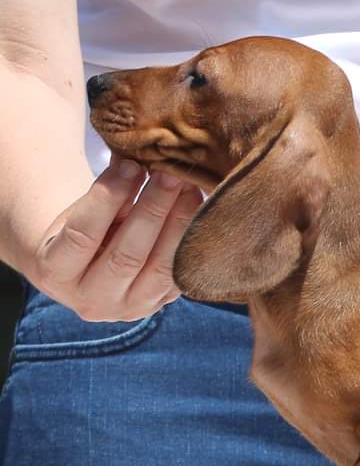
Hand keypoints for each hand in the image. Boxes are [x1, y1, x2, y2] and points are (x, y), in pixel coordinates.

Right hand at [26, 155, 202, 321]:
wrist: (91, 266)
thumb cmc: (83, 225)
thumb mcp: (82, 210)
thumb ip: (108, 191)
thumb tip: (137, 156)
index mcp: (55, 273)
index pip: (82, 235)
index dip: (108, 198)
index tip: (131, 164)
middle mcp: (91, 301)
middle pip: (126, 256)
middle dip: (152, 209)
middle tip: (171, 173)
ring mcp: (129, 309)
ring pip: (160, 269)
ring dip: (179, 223)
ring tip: (188, 187)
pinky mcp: (159, 305)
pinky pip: (181, 275)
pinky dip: (192, 240)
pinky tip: (199, 209)